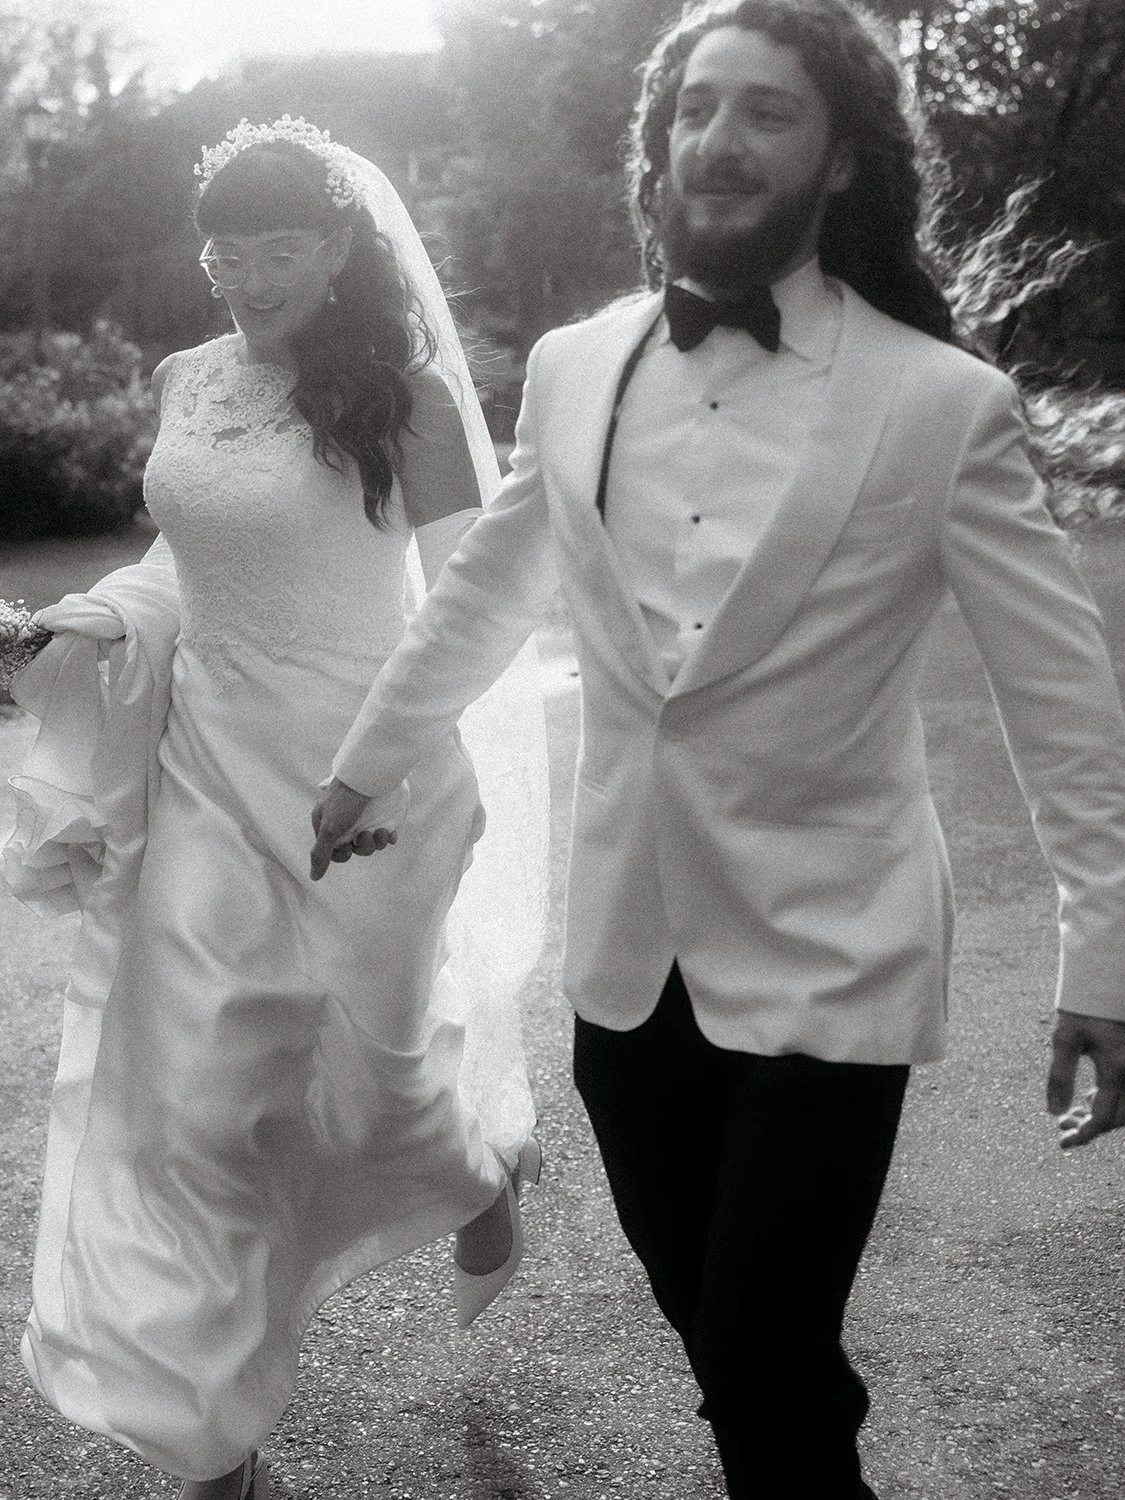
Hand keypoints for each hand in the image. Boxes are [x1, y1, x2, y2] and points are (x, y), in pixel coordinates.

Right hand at [309, 778, 396, 881]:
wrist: (370, 773)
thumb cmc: (345, 799)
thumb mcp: (330, 828)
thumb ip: (320, 854)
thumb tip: (313, 877)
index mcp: (327, 824)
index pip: (334, 851)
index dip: (343, 854)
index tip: (348, 848)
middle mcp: (345, 822)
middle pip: (354, 848)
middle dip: (363, 847)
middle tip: (367, 835)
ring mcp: (364, 818)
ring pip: (371, 843)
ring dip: (377, 842)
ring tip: (381, 832)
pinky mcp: (382, 815)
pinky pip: (386, 835)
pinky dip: (389, 837)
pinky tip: (390, 833)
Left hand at [1046, 1010, 1124, 1148]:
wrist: (1105, 984)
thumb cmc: (1082, 1009)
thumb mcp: (1064, 1039)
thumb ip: (1060, 1076)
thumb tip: (1054, 1112)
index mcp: (1116, 1069)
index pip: (1102, 1118)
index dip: (1083, 1136)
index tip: (1063, 1143)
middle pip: (1118, 1118)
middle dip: (1091, 1128)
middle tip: (1063, 1127)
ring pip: (1124, 1109)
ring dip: (1100, 1117)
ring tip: (1072, 1115)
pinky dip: (1109, 1102)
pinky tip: (1089, 1096)